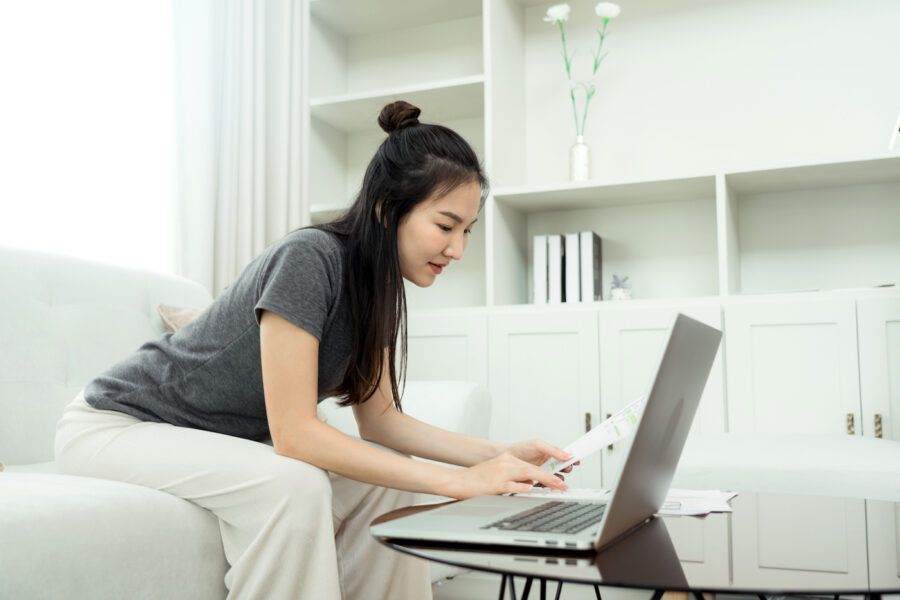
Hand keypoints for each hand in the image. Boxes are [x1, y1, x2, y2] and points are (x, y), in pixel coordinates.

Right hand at [443, 452, 568, 499]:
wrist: (458, 481)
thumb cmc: (477, 479)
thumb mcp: (498, 472)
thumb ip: (515, 476)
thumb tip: (530, 484)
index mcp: (507, 460)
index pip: (532, 465)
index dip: (548, 472)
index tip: (559, 479)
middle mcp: (506, 463)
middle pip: (533, 468)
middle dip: (551, 477)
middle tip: (563, 486)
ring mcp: (500, 473)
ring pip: (527, 473)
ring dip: (544, 480)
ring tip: (556, 487)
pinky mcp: (494, 484)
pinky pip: (512, 485)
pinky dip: (523, 487)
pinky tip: (532, 489)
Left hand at [504, 439, 579, 482]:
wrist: (504, 457)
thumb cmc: (520, 448)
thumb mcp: (537, 445)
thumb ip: (553, 450)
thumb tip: (568, 454)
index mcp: (551, 453)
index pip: (565, 456)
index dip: (572, 459)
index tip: (577, 461)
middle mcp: (548, 463)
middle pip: (563, 468)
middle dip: (566, 470)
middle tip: (566, 470)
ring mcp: (543, 472)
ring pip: (556, 478)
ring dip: (558, 479)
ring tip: (557, 480)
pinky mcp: (537, 480)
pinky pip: (546, 484)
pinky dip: (549, 485)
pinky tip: (548, 485)